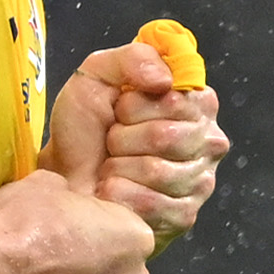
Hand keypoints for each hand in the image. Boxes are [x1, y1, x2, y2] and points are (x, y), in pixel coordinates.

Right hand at [0, 169, 154, 273]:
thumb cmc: (20, 222)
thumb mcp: (47, 184)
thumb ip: (71, 196)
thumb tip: (67, 203)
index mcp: (136, 239)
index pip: (125, 230)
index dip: (96, 227)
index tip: (70, 228)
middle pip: (120, 272)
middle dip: (96, 267)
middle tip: (57, 258)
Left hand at [48, 40, 229, 252]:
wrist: (64, 173)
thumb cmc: (86, 126)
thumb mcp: (99, 75)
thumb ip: (133, 58)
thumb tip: (164, 79)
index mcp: (197, 103)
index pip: (175, 100)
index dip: (136, 105)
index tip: (121, 108)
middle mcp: (209, 141)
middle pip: (166, 137)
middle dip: (124, 138)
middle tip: (113, 140)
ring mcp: (200, 182)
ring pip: (156, 171)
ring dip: (119, 167)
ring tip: (112, 165)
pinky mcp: (184, 215)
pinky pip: (150, 203)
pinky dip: (119, 194)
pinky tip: (115, 191)